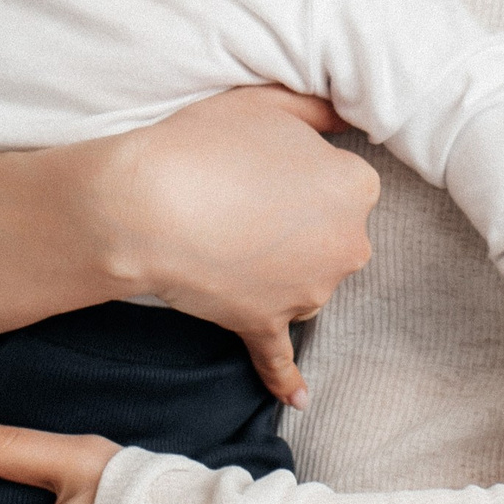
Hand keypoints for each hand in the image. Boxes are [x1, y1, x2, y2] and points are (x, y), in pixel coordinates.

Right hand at [95, 87, 379, 405]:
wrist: (147, 205)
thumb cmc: (205, 145)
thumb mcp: (269, 104)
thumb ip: (319, 109)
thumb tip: (350, 116)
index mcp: (356, 187)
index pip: (341, 181)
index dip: (298, 173)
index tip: (261, 167)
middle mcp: (347, 244)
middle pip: (329, 235)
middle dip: (294, 224)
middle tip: (238, 198)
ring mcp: (309, 291)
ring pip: (302, 280)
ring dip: (274, 269)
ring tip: (223, 239)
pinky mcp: (266, 324)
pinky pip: (281, 357)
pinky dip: (288, 379)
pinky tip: (300, 399)